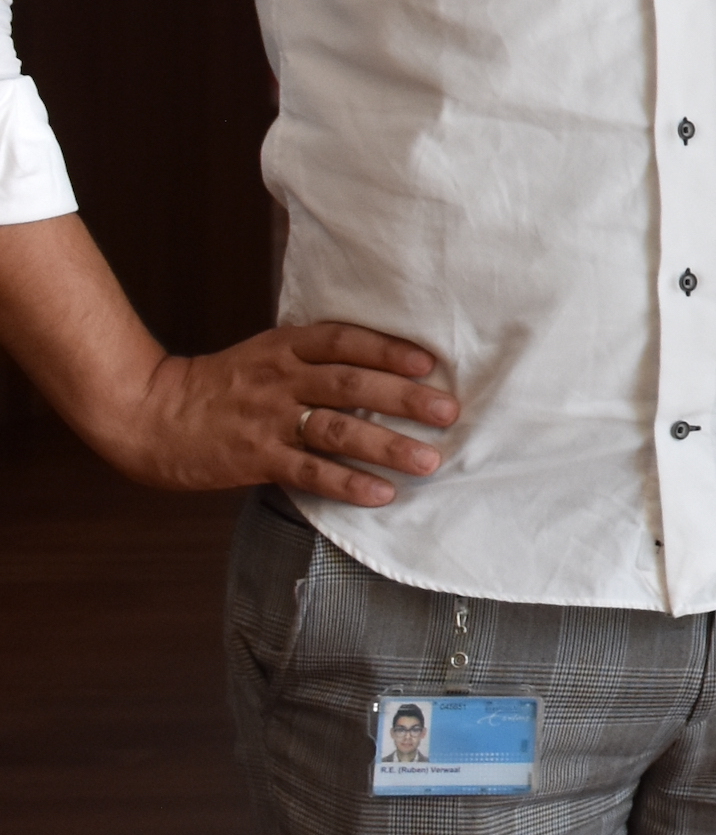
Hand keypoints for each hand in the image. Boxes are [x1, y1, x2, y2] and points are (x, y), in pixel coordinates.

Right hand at [101, 321, 457, 509]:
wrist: (149, 413)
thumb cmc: (220, 386)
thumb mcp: (265, 355)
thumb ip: (313, 358)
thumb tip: (382, 367)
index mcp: (285, 348)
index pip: (346, 341)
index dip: (390, 350)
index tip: (431, 364)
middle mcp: (281, 380)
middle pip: (352, 384)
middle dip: (405, 398)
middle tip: (449, 413)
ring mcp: (268, 420)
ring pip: (338, 429)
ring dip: (387, 445)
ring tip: (428, 460)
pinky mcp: (254, 458)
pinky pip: (309, 472)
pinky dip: (348, 483)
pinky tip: (381, 493)